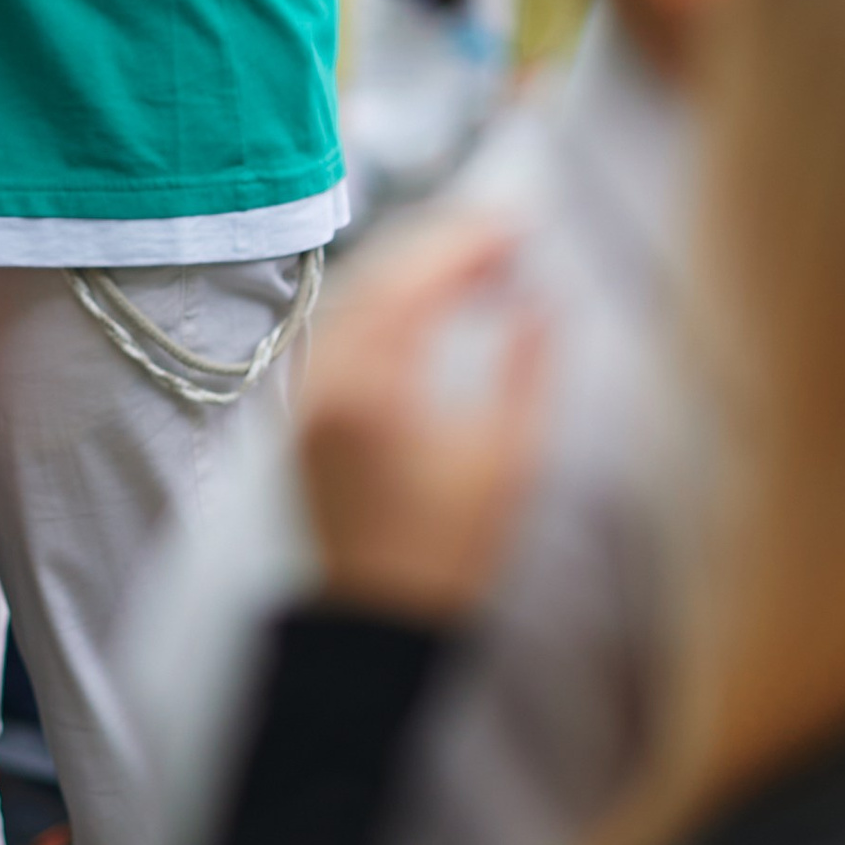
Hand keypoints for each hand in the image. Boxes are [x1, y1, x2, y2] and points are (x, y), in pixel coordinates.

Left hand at [296, 214, 549, 624]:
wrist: (376, 621)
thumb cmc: (448, 555)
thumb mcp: (509, 463)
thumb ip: (529, 371)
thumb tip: (543, 300)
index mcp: (375, 386)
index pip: (419, 278)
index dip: (470, 240)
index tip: (517, 222)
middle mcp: (326, 376)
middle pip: (379, 272)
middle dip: (441, 240)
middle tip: (501, 230)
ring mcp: (305, 390)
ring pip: (353, 292)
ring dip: (410, 263)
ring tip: (473, 258)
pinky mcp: (301, 407)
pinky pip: (337, 324)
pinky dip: (381, 296)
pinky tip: (423, 299)